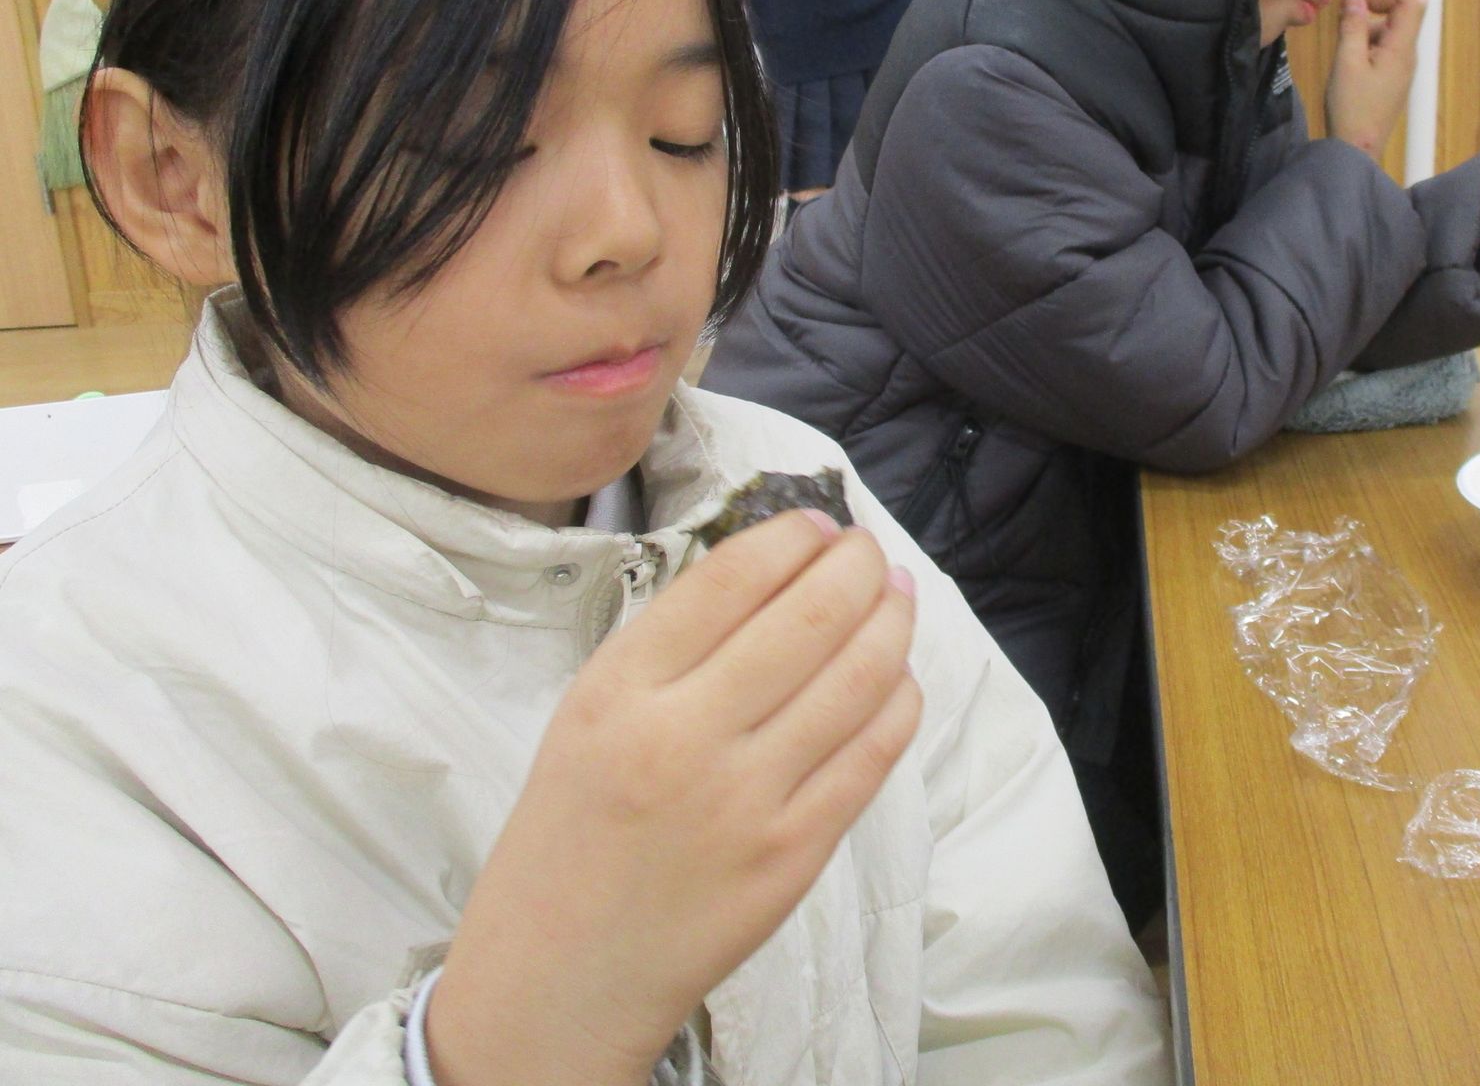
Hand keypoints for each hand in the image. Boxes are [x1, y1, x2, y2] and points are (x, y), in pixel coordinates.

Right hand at [427, 511, 921, 1085]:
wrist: (557, 977)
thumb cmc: (571, 832)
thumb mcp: (587, 714)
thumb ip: (672, 645)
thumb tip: (777, 567)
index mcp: (618, 690)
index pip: (731, 578)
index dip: (792, 537)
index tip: (819, 524)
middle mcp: (683, 737)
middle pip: (810, 616)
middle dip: (860, 566)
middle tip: (871, 552)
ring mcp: (747, 800)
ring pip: (858, 677)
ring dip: (892, 622)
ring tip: (897, 598)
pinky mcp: (793, 855)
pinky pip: (873, 755)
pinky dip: (898, 701)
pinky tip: (896, 679)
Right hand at [1323, 0, 1424, 155]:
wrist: (1358, 149)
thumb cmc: (1352, 108)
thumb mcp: (1346, 63)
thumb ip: (1352, 26)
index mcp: (1401, 48)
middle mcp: (1407, 54)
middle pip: (1406, 9)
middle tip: (1352, 0)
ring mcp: (1400, 66)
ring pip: (1393, 25)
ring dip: (1371, 14)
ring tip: (1344, 22)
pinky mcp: (1390, 76)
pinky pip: (1385, 43)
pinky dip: (1368, 33)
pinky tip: (1348, 45)